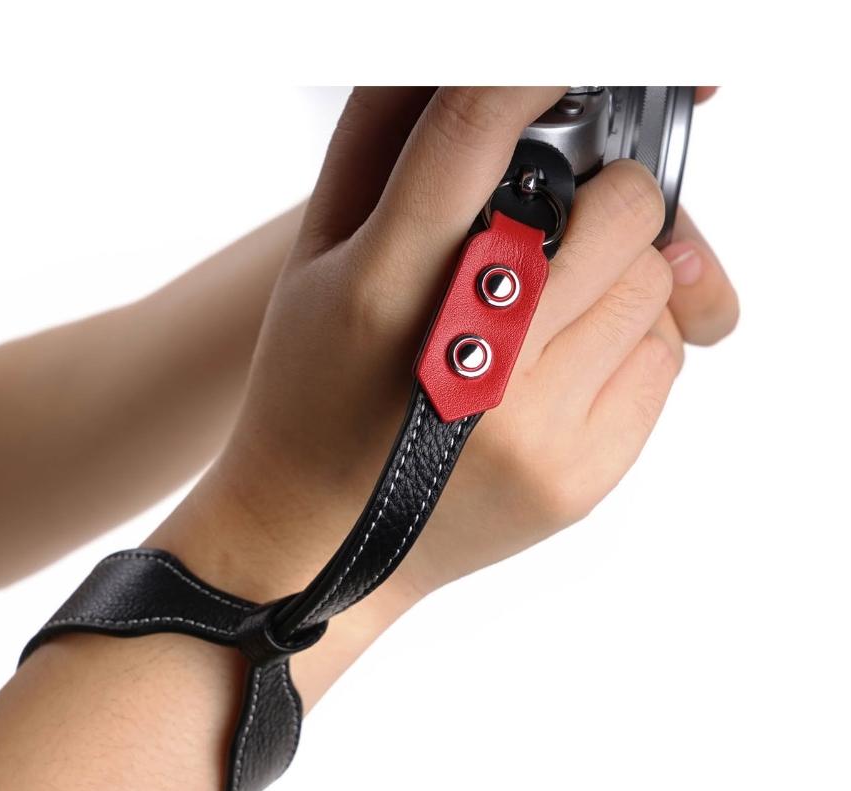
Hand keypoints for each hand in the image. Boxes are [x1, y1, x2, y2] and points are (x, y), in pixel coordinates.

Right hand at [152, 86, 738, 625]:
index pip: (475, 133)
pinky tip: (556, 371)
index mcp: (384, 294)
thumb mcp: (310, 269)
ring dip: (616, 280)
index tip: (562, 63)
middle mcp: (474, 368)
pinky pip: (662, 365)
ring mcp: (536, 434)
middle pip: (621, 213)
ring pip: (655, 288)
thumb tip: (465, 67)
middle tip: (564, 229)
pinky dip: (624, 347)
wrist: (320, 546)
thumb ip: (377, 152)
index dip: (531, 73)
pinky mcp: (580, 482)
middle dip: (605, 202)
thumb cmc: (310, 400)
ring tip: (548, 314)